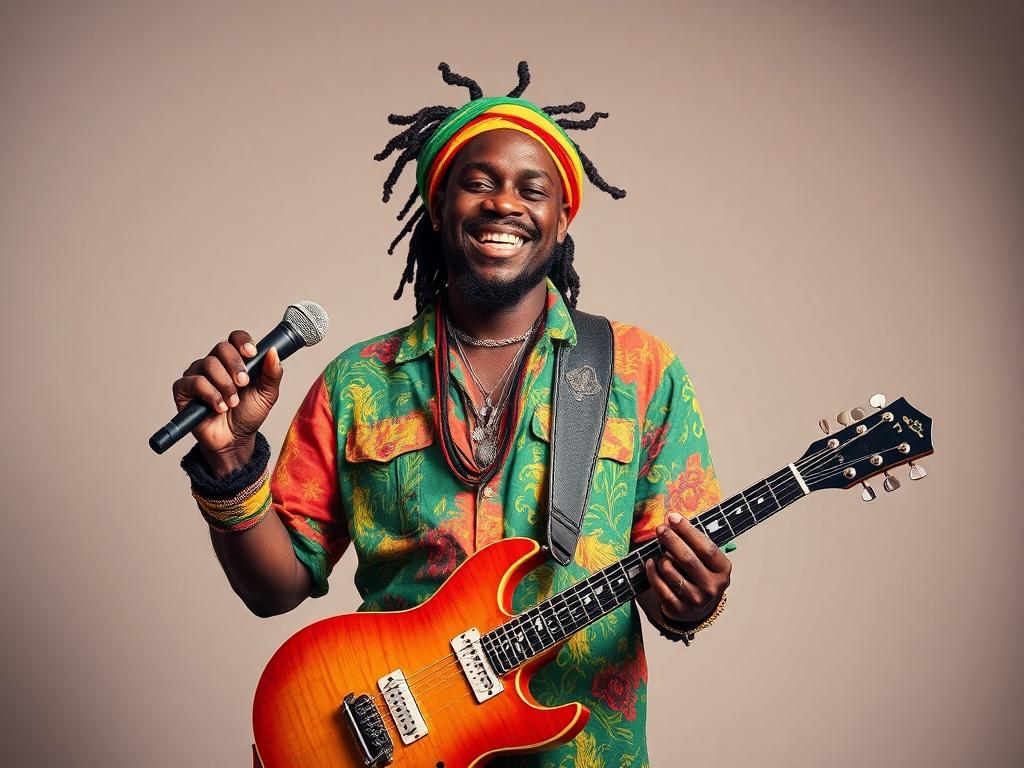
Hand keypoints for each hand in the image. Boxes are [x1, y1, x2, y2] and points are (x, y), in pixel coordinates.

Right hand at [171, 330, 283, 473]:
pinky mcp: (183, 389)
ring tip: (232, 403)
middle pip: (221, 347)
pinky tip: (219, 407)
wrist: (235, 439)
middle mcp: (215, 364)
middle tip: (243, 384)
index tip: (252, 354)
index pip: (235, 338)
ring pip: (209, 364)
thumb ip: (272, 373)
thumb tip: (273, 351)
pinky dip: (210, 394)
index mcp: (235, 361)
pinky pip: (194, 382)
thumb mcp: (267, 394)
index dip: (242, 342)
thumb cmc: (249, 415)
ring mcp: (198, 374)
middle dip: (236, 365)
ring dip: (225, 385)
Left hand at [645, 512, 730, 624]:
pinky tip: (651, 563)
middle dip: (671, 540)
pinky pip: (659, 585)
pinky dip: (651, 571)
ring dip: (661, 558)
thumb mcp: (705, 558)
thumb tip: (672, 519)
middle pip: (688, 559)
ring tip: (660, 554)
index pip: (706, 548)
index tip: (673, 517)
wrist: (697, 608)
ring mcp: (695, 600)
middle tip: (660, 529)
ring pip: (670, 571)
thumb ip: (694, 541)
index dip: (688, 531)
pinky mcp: (678, 609)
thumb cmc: (699, 573)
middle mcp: (712, 587)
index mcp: (723, 570)